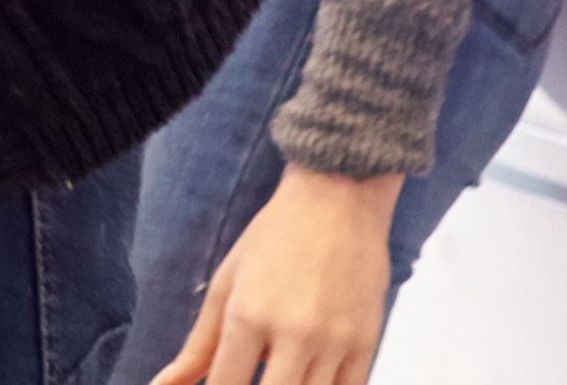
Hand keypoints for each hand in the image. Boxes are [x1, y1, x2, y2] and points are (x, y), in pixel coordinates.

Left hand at [156, 163, 401, 384]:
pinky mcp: (368, 343)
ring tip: (279, 370)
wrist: (338, 199)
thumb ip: (199, 344)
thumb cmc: (274, 237)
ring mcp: (334, 342)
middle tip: (253, 374)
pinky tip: (308, 376)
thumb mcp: (227, 283)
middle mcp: (292, 333)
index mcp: (248, 315)